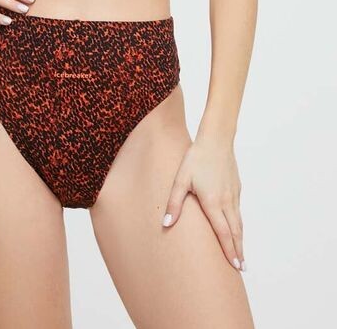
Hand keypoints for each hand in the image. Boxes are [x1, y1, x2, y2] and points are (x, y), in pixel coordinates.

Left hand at [161, 135, 245, 271]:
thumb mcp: (181, 180)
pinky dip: (239, 224)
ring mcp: (233, 194)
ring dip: (240, 239)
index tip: (235, 266)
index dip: (229, 250)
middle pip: (235, 231)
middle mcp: (227, 201)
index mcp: (213, 202)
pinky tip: (236, 228)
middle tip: (242, 268)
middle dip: (238, 250)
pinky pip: (238, 211)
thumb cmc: (196, 158)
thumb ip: (174, 203)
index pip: (223, 232)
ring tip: (241, 254)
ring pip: (239, 222)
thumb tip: (165, 224)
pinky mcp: (236, 187)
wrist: (216, 139)